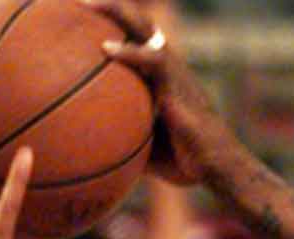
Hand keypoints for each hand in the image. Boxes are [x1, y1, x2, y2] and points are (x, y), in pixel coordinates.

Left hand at [83, 0, 236, 185]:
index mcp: (157, 74)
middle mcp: (166, 64)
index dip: (111, 22)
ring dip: (117, 12)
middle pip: (136, 22)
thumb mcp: (143, 146)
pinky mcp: (178, 85)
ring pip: (145, 29)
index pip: (133, 37)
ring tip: (87, 5)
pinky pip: (154, 61)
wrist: (216, 166)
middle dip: (109, 8)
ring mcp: (174, 71)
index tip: (78, 15)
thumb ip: (119, 135)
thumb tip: (83, 147)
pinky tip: (106, 48)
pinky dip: (130, 53)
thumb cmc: (182, 160)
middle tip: (77, 0)